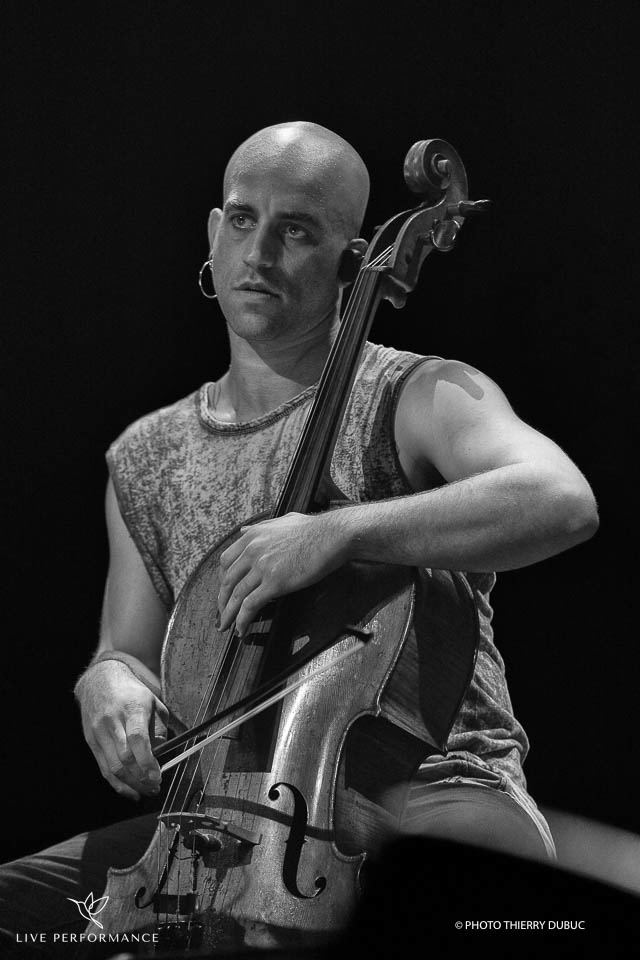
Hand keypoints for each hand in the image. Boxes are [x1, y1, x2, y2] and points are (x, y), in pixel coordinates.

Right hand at [76, 661, 168, 800]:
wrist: (100, 681)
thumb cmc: (131, 693)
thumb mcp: (154, 702)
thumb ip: (159, 729)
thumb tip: (160, 756)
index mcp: (132, 707)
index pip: (137, 739)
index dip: (147, 762)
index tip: (157, 776)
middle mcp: (112, 720)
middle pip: (125, 758)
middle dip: (141, 778)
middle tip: (155, 787)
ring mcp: (99, 732)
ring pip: (113, 767)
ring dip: (131, 784)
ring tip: (146, 791)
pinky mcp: (91, 742)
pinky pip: (104, 769)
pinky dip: (117, 784)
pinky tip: (130, 791)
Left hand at [218, 511, 350, 636]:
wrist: (333, 535)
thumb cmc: (314, 529)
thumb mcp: (282, 520)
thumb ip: (261, 526)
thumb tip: (243, 530)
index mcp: (253, 535)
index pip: (226, 560)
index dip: (222, 579)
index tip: (225, 590)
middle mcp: (252, 550)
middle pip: (227, 580)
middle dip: (222, 600)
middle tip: (222, 613)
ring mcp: (262, 566)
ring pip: (236, 595)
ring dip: (229, 614)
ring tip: (226, 627)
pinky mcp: (274, 582)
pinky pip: (250, 605)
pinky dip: (242, 620)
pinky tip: (242, 629)